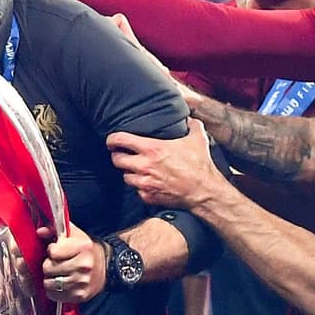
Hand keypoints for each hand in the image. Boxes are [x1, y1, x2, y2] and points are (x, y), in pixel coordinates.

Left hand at [39, 222, 105, 304]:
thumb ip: (55, 229)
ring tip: (57, 274)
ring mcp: (82, 282)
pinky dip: (53, 290)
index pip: (53, 251)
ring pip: (49, 283)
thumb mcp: (74, 234)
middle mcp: (84, 265)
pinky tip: (59, 284)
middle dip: (48, 265)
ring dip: (49, 279)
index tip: (55, 251)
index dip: (51, 250)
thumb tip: (40, 231)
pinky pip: (54, 295)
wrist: (107, 267)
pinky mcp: (80, 295)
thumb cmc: (86, 250)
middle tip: (55, 264)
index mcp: (83, 247)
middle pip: (48, 268)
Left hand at [108, 119, 227, 209]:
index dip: (112, 139)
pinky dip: (139, 186)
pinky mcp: (148, 196)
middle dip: (117, 156)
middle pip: (116, 160)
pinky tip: (147, 182)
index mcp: (152, 149)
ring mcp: (144, 183)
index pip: (120, 140)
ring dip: (129, 172)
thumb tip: (189, 117)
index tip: (111, 140)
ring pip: (125, 177)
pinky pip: (136, 190)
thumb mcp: (198, 139)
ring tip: (135, 169)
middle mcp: (144, 166)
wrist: (203, 191)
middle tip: (122, 155)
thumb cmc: (200, 165)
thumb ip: (191, 124)